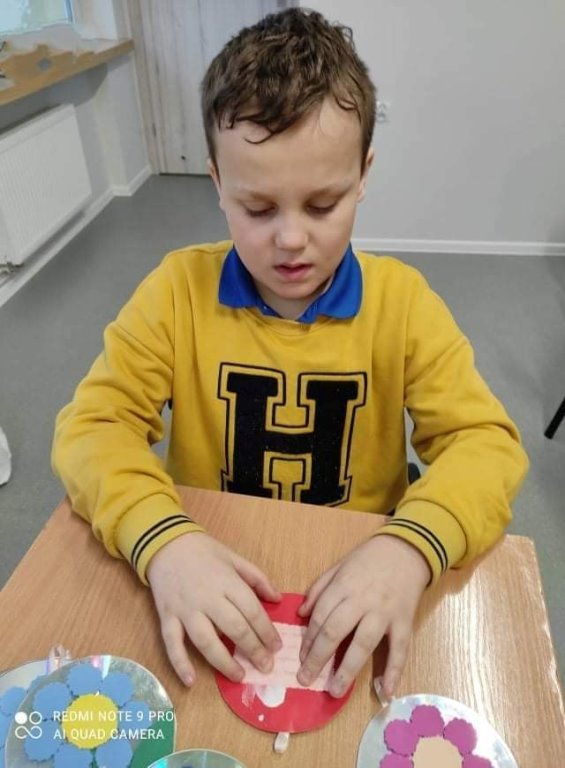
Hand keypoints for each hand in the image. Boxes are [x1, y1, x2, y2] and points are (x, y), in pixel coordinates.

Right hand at [147, 532, 281, 685]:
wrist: (166, 544)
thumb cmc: (204, 551)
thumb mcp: (234, 557)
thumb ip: (257, 578)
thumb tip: (277, 599)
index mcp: (227, 581)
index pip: (252, 611)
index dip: (267, 631)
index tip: (277, 647)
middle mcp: (207, 598)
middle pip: (234, 628)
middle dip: (253, 650)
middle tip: (266, 667)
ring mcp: (185, 609)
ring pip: (206, 641)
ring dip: (224, 662)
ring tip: (240, 677)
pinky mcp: (167, 617)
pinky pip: (172, 643)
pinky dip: (180, 664)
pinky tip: (191, 681)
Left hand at [297, 535, 429, 697]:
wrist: (407, 549)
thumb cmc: (369, 558)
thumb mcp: (339, 565)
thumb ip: (319, 588)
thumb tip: (301, 613)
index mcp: (343, 585)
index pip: (321, 616)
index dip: (308, 638)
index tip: (301, 657)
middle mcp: (362, 600)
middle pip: (336, 631)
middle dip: (318, 658)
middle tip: (305, 679)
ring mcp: (384, 612)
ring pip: (364, 643)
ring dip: (348, 669)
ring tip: (335, 690)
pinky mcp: (404, 621)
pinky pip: (400, 649)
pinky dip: (393, 671)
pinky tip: (385, 691)